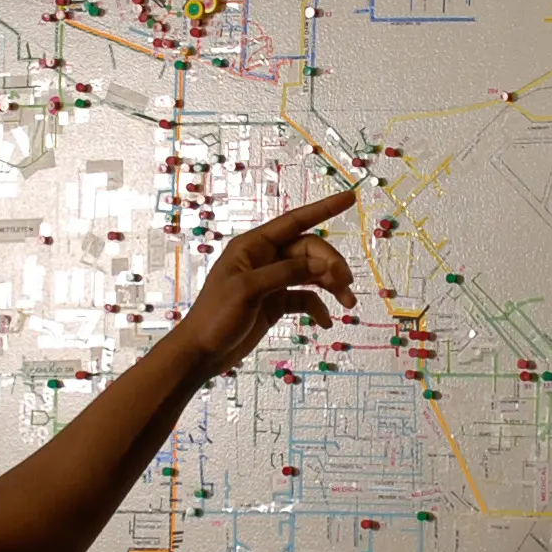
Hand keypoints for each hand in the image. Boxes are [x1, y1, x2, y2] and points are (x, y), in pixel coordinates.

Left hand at [165, 189, 357, 379]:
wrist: (202, 352)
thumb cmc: (216, 316)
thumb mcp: (248, 290)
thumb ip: (286, 273)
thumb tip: (323, 264)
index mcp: (253, 246)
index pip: (294, 221)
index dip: (324, 209)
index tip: (350, 198)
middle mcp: (264, 259)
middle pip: (308, 250)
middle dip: (330, 263)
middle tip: (346, 284)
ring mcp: (271, 281)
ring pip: (310, 273)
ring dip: (331, 285)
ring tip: (349, 303)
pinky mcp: (275, 303)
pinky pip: (304, 298)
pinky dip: (318, 307)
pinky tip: (326, 322)